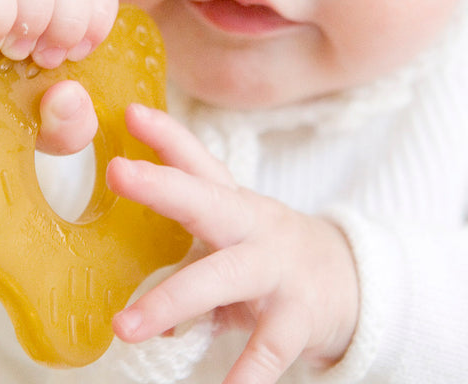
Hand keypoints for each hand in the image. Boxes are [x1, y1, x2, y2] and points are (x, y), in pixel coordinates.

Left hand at [107, 105, 359, 383]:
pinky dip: (247, 370)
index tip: (129, 110)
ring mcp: (276, 269)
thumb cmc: (268, 256)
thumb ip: (181, 264)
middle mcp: (253, 226)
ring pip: (224, 276)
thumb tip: (135, 306)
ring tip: (126, 326)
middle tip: (118, 171)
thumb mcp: (229, 243)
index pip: (197, 162)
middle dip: (163, 185)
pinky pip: (269, 346)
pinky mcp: (298, 315)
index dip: (165, 136)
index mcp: (232, 205)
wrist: (350, 281)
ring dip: (174, 298)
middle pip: (207, 200)